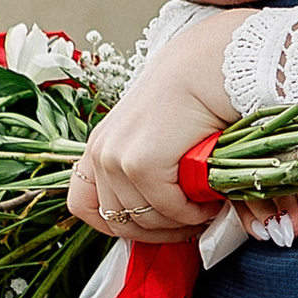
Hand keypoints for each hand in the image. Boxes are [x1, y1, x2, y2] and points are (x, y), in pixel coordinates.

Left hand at [70, 12, 244, 241]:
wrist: (211, 66)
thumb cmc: (194, 101)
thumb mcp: (166, 147)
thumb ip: (162, 186)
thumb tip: (181, 228)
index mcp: (100, 148)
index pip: (85, 208)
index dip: (121, 226)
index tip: (156, 226)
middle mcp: (100, 152)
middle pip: (118, 223)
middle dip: (160, 231)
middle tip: (193, 222)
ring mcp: (116, 158)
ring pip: (144, 221)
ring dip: (180, 222)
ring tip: (205, 206)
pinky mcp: (140, 162)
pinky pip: (167, 210)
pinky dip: (193, 213)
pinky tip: (210, 198)